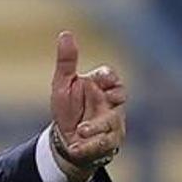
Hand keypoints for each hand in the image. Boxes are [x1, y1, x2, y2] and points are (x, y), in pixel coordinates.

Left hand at [49, 31, 126, 181]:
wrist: (67, 140)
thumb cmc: (68, 108)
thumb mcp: (63, 85)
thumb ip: (66, 62)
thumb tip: (65, 33)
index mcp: (101, 87)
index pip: (111, 77)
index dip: (108, 77)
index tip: (103, 79)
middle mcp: (111, 104)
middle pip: (118, 98)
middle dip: (112, 100)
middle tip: (107, 98)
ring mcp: (112, 124)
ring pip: (111, 123)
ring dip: (95, 127)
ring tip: (80, 131)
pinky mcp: (108, 143)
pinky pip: (103, 145)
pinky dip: (88, 147)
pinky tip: (75, 147)